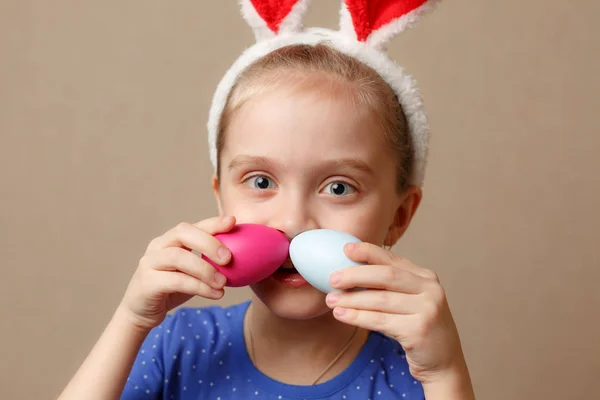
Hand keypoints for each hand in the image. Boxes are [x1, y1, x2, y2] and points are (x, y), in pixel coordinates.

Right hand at [119, 216, 235, 331]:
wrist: (142, 312)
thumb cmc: (173, 288)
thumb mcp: (193, 272)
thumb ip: (209, 261)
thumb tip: (245, 255)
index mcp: (171, 239)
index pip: (193, 226)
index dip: (213, 222)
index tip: (234, 221)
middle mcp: (158, 246)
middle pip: (183, 233)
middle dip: (209, 242)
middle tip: (229, 258)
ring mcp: (150, 262)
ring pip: (179, 257)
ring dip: (205, 269)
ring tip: (224, 282)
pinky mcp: (147, 282)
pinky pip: (176, 281)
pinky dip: (199, 287)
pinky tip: (216, 293)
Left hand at [325, 242, 466, 384]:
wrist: (444, 362)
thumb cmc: (418, 328)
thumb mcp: (410, 301)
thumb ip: (390, 286)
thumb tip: (350, 271)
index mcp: (425, 277)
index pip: (393, 259)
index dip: (368, 252)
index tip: (346, 248)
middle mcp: (430, 289)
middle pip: (386, 276)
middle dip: (355, 275)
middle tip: (332, 278)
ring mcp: (427, 309)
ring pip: (380, 300)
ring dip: (351, 299)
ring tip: (331, 300)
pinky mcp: (419, 330)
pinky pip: (380, 321)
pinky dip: (357, 317)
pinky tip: (341, 315)